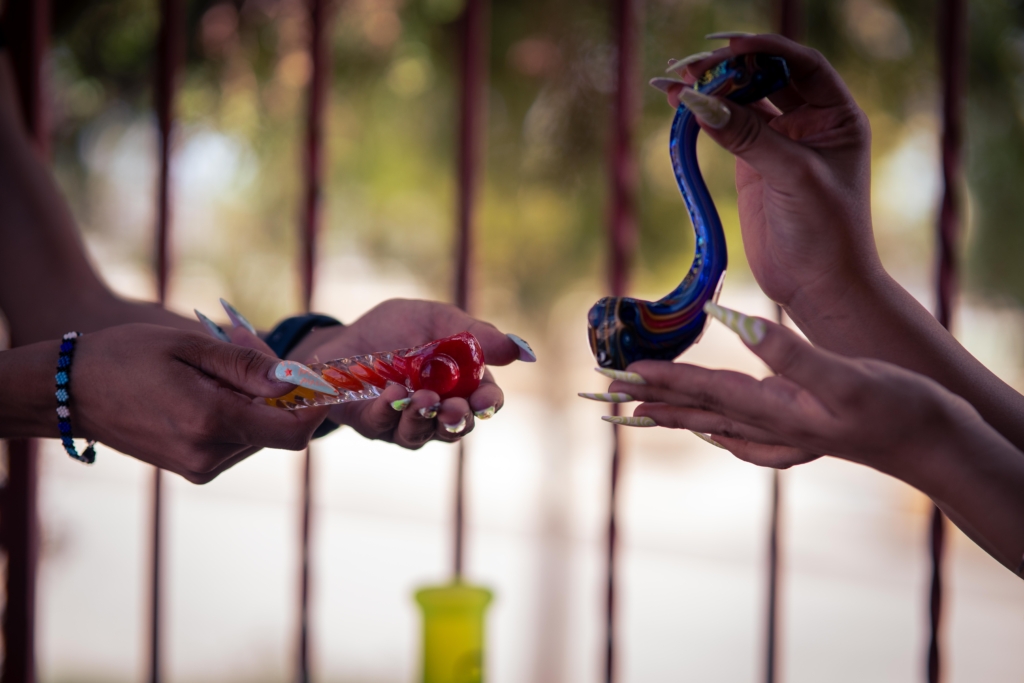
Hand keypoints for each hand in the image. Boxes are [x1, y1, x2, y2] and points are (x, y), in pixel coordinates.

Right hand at [73, 324, 327, 482]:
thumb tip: (297, 380)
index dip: (315, 407)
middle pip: (278, 430)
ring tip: (219, 363)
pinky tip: (210, 385)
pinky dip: (238, 412)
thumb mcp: (191, 345)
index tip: (319, 377)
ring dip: (256, 399)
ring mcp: (200, 467)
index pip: (292, 433)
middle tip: (250, 346)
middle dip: (279, 391)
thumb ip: (248, 365)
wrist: (69, 391)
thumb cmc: (127, 356)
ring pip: (259, 435)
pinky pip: (237, 440)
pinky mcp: (193, 469)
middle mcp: (208, 455)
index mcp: (211, 422)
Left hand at [286, 299, 532, 448]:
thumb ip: (478, 335)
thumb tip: (524, 352)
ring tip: (423, 399)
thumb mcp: (439, 319)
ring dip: (423, 417)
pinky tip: (392, 393)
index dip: (489, 403)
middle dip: (458, 419)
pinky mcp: (373, 424)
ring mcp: (404, 422)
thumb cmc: (397, 328)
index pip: (485, 403)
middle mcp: (437, 410)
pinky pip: (383, 425)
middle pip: (456, 427)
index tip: (485, 398)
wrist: (345, 335)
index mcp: (461, 385)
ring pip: (421, 433)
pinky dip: (389, 410)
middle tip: (454, 407)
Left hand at [603, 304, 976, 474]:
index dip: (661, 377)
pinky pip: (744, 436)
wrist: (935, 445)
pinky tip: (714, 434)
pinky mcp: (802, 433)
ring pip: (715, 422)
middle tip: (604, 396)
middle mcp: (771, 425)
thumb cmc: (895, 408)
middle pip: (697, 410)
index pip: (704, 389)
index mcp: (774, 408)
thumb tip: (736, 321)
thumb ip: (788, 353)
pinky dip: (719, 432)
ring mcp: (785, 433)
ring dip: (674, 415)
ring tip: (638, 413)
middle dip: (649, 400)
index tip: (621, 370)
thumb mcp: (843, 376)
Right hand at [663, 35, 879, 314]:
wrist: (818, 286)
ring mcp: (778, 141)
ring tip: (673, 83)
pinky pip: (725, 129)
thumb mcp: (792, 176)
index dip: (764, 50)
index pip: (799, 64)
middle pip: (764, 77)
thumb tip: (698, 101)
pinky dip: (702, 117)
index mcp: (836, 115)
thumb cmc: (826, 231)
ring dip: (709, 90)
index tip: (727, 47)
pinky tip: (678, 106)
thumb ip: (746, 136)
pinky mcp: (752, 164)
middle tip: (689, 68)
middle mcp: (809, 121)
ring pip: (740, 101)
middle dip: (727, 69)